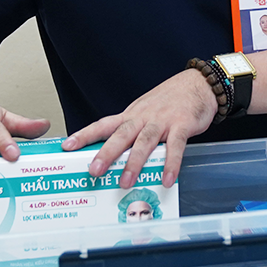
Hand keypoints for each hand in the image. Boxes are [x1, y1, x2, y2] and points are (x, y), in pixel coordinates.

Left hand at [64, 69, 217, 188]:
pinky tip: (167, 179)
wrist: (198, 84)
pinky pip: (176, 146)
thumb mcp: (144, 111)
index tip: (67, 146)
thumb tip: (112, 153)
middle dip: (106, 153)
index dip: (85, 135)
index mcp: (131, 115)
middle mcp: (144, 117)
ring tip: (125, 181)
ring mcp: (163, 121)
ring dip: (134, 162)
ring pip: (144, 142)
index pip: (103, 125)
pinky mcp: (183, 125)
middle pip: (121, 135)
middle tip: (94, 171)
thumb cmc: (170, 100)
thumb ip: (131, 130)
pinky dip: (171, 163)